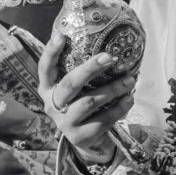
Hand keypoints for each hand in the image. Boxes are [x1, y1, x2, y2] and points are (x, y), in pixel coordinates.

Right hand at [38, 31, 135, 161]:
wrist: (85, 138)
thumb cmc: (82, 103)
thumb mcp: (75, 88)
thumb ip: (79, 70)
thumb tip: (98, 39)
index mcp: (47, 88)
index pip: (45, 68)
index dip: (51, 52)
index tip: (62, 36)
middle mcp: (52, 105)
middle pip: (69, 84)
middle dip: (90, 69)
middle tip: (110, 57)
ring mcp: (64, 122)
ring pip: (89, 102)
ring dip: (112, 90)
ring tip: (130, 80)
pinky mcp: (79, 136)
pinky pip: (102, 120)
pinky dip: (118, 109)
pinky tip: (128, 99)